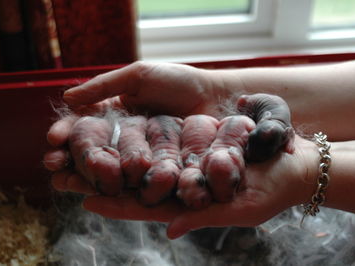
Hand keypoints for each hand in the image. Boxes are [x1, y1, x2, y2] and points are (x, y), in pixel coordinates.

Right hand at [44, 62, 224, 192]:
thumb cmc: (178, 82)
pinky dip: (113, 189)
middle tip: (52, 164)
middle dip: (68, 157)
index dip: (67, 132)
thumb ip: (105, 86)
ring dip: (82, 176)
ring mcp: (138, 157)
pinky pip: (132, 181)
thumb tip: (67, 98)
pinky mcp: (156, 171)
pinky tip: (94, 193)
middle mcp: (123, 139)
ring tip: (63, 182)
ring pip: (105, 170)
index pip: (84, 125)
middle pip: (89, 151)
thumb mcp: (139, 76)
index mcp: (115, 115)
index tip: (54, 139)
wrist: (215, 97)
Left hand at [82, 136, 317, 238]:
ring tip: (79, 147)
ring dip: (112, 153)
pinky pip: (161, 137)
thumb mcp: (242, 208)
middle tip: (65, 173)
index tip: (86, 200)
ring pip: (142, 159)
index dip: (118, 205)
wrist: (290, 164)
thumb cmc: (271, 191)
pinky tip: (117, 125)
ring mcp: (184, 162)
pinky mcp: (191, 142)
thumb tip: (170, 229)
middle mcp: (180, 185)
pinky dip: (139, 134)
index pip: (147, 208)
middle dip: (101, 180)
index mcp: (188, 206)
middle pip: (135, 184)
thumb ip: (205, 218)